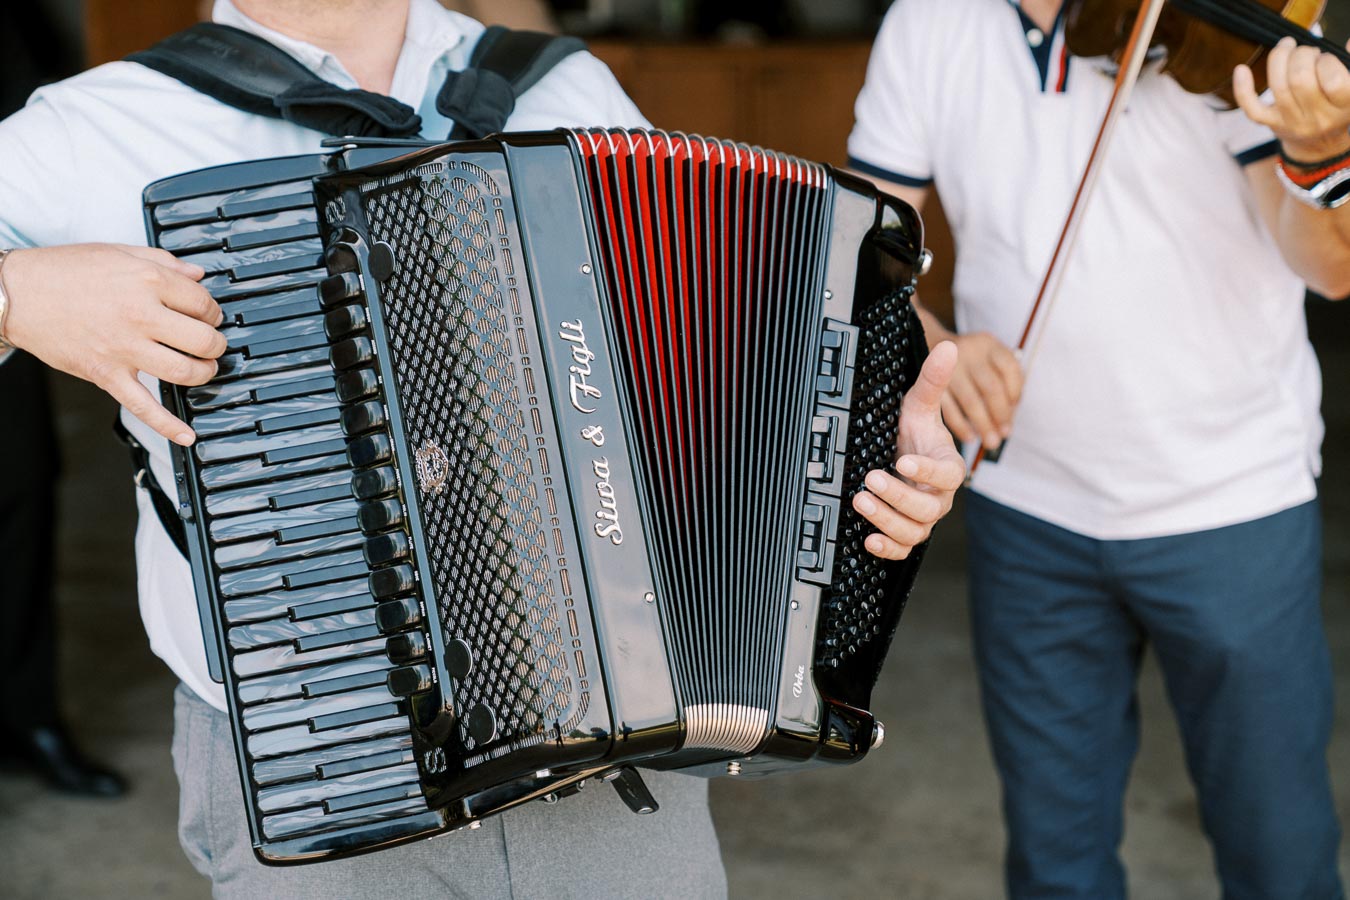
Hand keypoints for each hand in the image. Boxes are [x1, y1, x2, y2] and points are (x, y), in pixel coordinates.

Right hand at [2, 244, 225, 445]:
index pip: (203, 303)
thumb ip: (163, 261)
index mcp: (148, 281)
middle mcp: (141, 315)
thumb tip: (197, 274)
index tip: (209, 315)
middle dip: (215, 344)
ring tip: (205, 369)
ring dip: (204, 374)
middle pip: (202, 339)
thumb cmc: (63, 271)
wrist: (16, 294)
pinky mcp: (106, 374)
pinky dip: (168, 425)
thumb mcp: (118, 251)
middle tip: (213, 344)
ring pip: (184, 371)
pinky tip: (187, 435)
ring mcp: (124, 349)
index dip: (212, 311)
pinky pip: (143, 406)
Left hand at [852, 340, 965, 559]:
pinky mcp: (904, 533)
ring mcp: (921, 518)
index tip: (903, 462)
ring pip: (914, 532)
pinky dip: (887, 549)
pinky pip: (902, 551)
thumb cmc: (911, 432)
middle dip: (898, 497)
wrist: (897, 454)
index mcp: (947, 468)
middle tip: (870, 479)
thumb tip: (949, 347)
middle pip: (928, 509)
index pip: (947, 476)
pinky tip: (867, 540)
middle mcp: (938, 498)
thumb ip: (933, 380)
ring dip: (887, 522)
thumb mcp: (917, 405)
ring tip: (860, 502)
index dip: (927, 473)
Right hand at [939, 330, 1022, 450]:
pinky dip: (961, 426)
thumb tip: (1008, 420)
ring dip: (983, 425)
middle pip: (991, 387)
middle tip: (1004, 434)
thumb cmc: (969, 364)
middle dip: (1000, 415)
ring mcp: (948, 368)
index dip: (1015, 393)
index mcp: (988, 344)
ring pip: (971, 401)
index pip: (1010, 368)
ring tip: (991, 441)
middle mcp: (969, 352)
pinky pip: (949, 410)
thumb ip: (1004, 384)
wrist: (933, 350)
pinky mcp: (931, 384)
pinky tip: (970, 437)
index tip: (1014, 411)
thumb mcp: (989, 360)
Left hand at [1234, 37, 1349, 161]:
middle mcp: (1318, 118)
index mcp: (1344, 107)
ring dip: (1280, 58)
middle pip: (1300, 79)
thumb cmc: (1338, 106)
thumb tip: (1349, 42)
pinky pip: (1252, 108)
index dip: (1327, 61)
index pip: (1334, 81)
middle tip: (1305, 52)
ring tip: (1287, 48)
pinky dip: (1243, 89)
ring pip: (1279, 87)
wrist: (1320, 145)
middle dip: (1301, 55)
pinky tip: (1241, 69)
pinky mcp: (1272, 123)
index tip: (1325, 58)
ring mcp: (1292, 122)